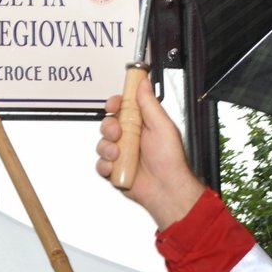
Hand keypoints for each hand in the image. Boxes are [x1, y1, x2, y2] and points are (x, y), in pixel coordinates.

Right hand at [94, 84, 205, 227]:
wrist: (167, 189)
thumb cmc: (170, 160)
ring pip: (102, 144)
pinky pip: (100, 164)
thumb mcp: (162, 126)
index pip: (123, 107)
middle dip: (109, 127)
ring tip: (119, 154)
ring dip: (107, 148)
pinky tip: (115, 167)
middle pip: (108, 124)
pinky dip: (105, 165)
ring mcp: (122, 154)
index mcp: (143, 124)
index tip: (114, 104)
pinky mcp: (115, 169)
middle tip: (118, 133)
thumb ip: (150, 104)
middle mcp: (131, 138)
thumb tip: (144, 83)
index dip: (115, 103)